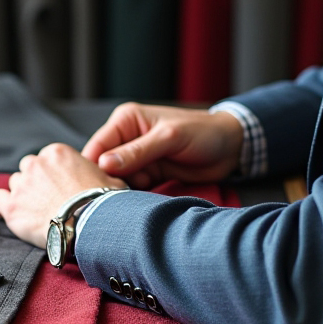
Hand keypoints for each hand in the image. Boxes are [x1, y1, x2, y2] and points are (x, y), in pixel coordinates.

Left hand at [0, 143, 126, 248]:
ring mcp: (21, 185)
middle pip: (29, 167)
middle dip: (37, 180)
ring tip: (38, 209)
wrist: (90, 224)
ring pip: (15, 183)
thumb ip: (97, 173)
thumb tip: (101, 175)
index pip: (48, 157)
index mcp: (57, 152)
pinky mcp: (12, 207)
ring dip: (24, 193)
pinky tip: (17, 212)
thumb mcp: (110, 179)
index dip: (55, 173)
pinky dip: (5, 203)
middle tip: (50, 197)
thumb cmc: (103, 202)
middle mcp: (35, 164)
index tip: (62, 186)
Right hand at [81, 103, 243, 188]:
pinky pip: (132, 187)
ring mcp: (137, 158)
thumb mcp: (169, 139)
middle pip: (103, 166)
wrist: (230, 148)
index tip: (92, 189)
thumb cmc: (202, 133)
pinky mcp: (148, 174)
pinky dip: (134, 196)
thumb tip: (104, 165)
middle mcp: (127, 138)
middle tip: (116, 198)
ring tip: (132, 199)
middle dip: (107, 183)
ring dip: (122, 192)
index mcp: (126, 121)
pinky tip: (140, 203)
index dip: (92, 168)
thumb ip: (137, 152)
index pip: (97, 146)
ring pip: (116, 180)